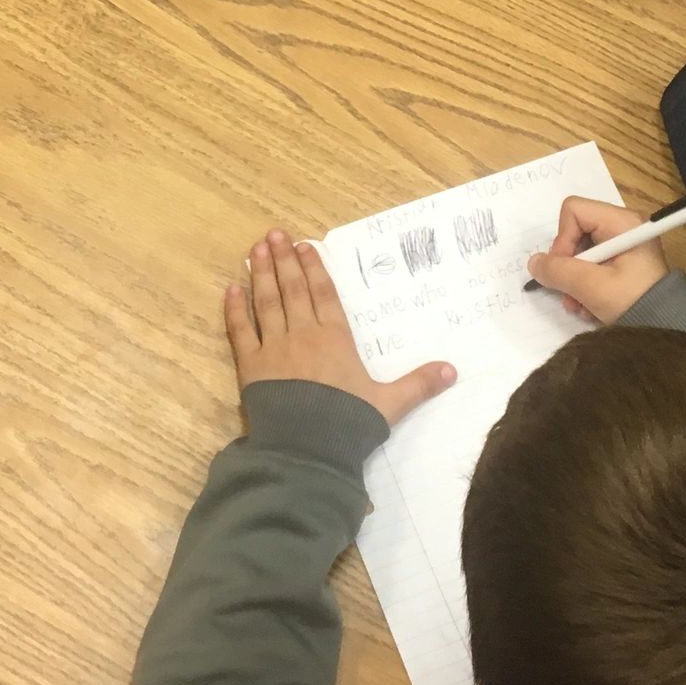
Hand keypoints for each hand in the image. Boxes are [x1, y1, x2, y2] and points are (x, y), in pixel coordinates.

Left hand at [226, 229, 453, 430]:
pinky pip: (240, 331)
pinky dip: (235, 310)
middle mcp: (303, 335)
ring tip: (256, 248)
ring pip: (267, 303)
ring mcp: (274, 348)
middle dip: (285, 260)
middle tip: (275, 234)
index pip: (324, 295)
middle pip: (293, 290)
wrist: (307, 450)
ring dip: (261, 274)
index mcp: (335, 339)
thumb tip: (453, 370)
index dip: (314, 269)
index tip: (305, 246)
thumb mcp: (390, 404)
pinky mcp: (250, 367)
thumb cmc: (348, 424)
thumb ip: (419, 384)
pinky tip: (231, 290)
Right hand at [526, 196, 668, 324]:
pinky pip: (592, 266)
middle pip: (575, 234)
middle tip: (571, 295)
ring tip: (581, 307)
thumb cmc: (633, 301)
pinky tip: (591, 307)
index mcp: (622, 222)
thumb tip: (534, 263)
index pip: (574, 211)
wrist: (665, 329)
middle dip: (568, 267)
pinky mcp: (622, 263)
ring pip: (580, 253)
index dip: (562, 239)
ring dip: (574, 282)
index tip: (567, 269)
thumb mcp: (592, 287)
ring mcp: (623, 246)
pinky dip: (586, 287)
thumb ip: (558, 271)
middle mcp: (623, 227)